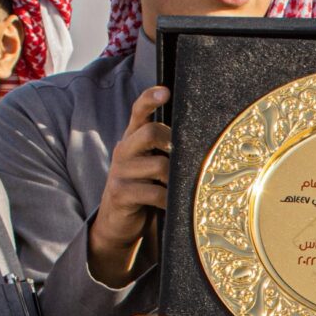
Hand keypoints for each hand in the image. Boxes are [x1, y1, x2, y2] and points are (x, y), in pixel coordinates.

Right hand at [86, 87, 170, 287]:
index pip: (138, 111)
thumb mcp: (151, 164)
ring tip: (178, 189)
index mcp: (132, 139)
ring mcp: (120, 172)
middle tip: (181, 160)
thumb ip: (164, 149)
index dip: (150, 99)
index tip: (165, 92)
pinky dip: (169, 201)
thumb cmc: (144, 190)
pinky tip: (171, 205)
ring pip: (159, 166)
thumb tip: (198, 139)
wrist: (118, 223)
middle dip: (173, 144)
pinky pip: (155, 193)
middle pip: (151, 133)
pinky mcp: (120, 194)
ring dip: (176, 180)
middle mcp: (123, 150)